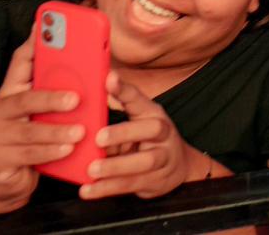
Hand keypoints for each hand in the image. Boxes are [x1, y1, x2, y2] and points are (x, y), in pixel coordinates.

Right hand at [0, 35, 83, 214]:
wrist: (3, 185)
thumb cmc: (29, 143)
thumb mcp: (40, 116)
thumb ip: (56, 96)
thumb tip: (94, 74)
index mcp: (8, 93)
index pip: (19, 63)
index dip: (33, 44)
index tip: (47, 25)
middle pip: (23, 98)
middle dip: (51, 97)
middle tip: (76, 100)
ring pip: (28, 130)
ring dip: (56, 130)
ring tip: (80, 132)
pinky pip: (26, 154)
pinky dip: (49, 151)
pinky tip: (67, 149)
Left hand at [82, 71, 189, 199]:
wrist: (180, 167)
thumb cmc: (147, 140)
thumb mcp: (136, 122)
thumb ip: (115, 113)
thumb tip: (88, 99)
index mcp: (153, 113)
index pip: (139, 99)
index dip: (124, 89)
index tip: (109, 78)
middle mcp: (163, 133)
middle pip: (150, 129)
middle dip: (124, 133)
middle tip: (99, 138)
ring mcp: (163, 157)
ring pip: (144, 161)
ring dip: (116, 166)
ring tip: (92, 169)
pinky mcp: (156, 180)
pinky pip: (132, 185)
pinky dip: (108, 189)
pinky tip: (89, 190)